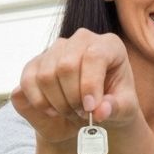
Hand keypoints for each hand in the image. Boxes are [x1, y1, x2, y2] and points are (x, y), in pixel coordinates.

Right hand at [11, 29, 139, 143]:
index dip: (90, 85)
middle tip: (82, 114)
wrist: (95, 106)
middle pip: (66, 66)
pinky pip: (29, 81)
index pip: (94, 57)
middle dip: (72, 97)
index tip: (90, 108)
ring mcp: (57, 48)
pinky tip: (54, 111)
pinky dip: (40, 102)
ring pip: (46, 75)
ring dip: (58, 102)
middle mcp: (81, 39)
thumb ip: (116, 108)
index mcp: (109, 46)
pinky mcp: (37, 61)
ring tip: (72, 113)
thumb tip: (100, 111)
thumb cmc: (114, 102)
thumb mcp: (124, 109)